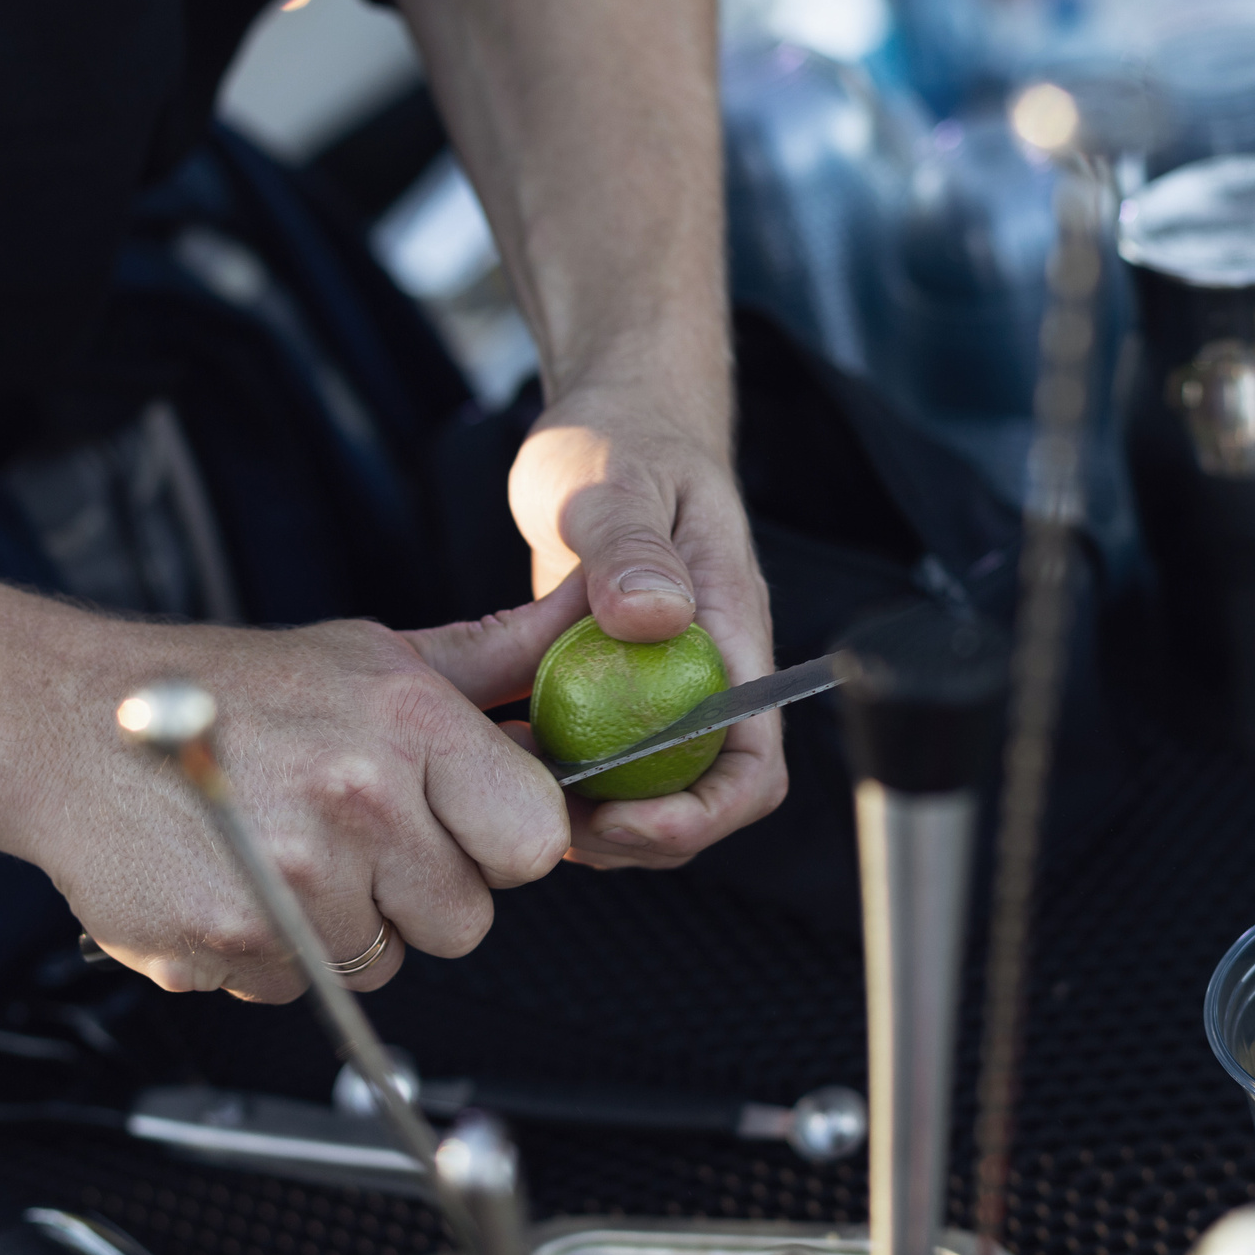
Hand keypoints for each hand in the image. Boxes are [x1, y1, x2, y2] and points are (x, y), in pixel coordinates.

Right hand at [33, 583, 593, 999]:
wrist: (70, 723)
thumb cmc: (237, 690)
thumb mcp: (377, 655)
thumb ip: (494, 661)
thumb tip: (586, 627)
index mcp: (409, 725)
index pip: (533, 840)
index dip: (498, 841)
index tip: (452, 819)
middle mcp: (358, 801)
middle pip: (465, 921)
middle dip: (418, 891)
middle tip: (350, 832)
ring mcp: (290, 882)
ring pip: (381, 965)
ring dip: (341, 928)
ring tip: (284, 850)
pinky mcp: (226, 943)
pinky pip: (298, 991)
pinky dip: (271, 955)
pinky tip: (237, 883)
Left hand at [508, 384, 784, 867]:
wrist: (612, 417)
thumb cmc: (620, 435)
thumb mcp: (613, 481)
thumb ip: (631, 547)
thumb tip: (657, 619)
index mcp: (731, 631)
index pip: (752, 762)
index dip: (699, 815)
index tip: (623, 819)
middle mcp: (708, 669)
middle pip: (705, 797)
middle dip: (638, 837)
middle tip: (547, 828)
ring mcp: (665, 681)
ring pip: (654, 790)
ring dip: (595, 818)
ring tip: (517, 804)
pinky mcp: (621, 683)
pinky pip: (607, 758)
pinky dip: (564, 778)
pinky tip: (502, 763)